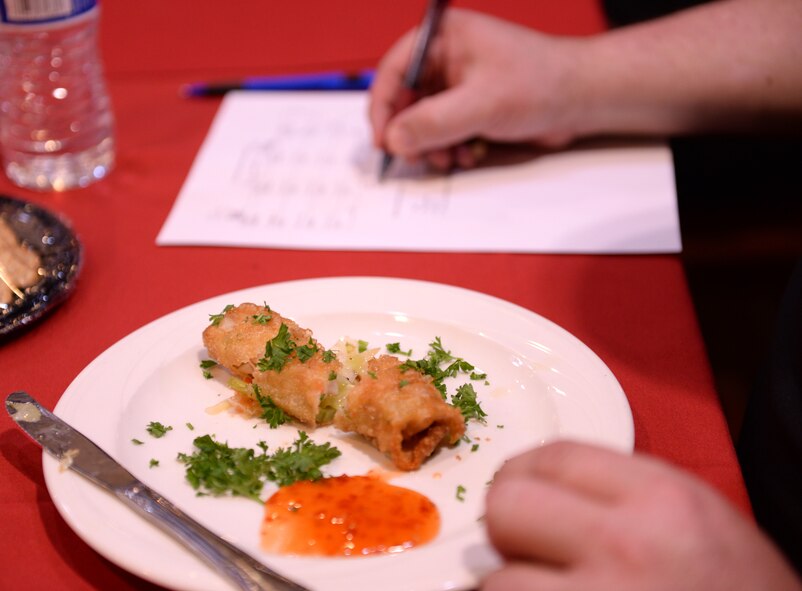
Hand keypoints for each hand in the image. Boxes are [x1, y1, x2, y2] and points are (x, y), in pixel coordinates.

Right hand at [368, 9, 583, 169]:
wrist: (580, 100)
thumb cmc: (542, 82)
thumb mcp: (481, 104)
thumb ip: (434, 122)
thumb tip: (395, 138)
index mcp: (443, 38)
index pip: (394, 71)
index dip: (383, 108)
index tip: (383, 140)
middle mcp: (445, 59)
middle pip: (404, 100)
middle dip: (410, 133)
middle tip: (417, 157)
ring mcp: (456, 85)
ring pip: (422, 122)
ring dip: (431, 146)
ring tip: (448, 158)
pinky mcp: (468, 108)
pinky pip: (442, 133)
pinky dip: (447, 149)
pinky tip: (466, 154)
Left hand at [483, 441, 801, 590]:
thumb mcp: (697, 517)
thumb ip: (620, 494)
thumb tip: (538, 490)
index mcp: (661, 497)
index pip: (552, 456)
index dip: (521, 473)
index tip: (516, 491)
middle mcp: (627, 544)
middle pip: (507, 506)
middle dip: (506, 526)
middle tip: (522, 547)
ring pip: (498, 579)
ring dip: (510, 585)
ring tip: (545, 589)